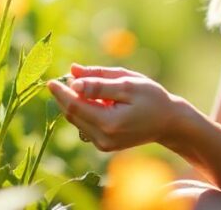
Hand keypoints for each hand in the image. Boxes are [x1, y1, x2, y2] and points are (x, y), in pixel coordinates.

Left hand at [46, 63, 190, 151]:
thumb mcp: (127, 83)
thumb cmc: (152, 98)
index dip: (60, 92)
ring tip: (88, 86)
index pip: (74, 107)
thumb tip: (72, 76)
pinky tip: (98, 101)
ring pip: (77, 120)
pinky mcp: (104, 145)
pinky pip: (86, 125)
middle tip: (66, 77)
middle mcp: (103, 139)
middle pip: (72, 115)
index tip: (51, 79)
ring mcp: (103, 145)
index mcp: (109, 123)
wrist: (169, 122)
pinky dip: (85, 111)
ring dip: (75, 102)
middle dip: (66, 95)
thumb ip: (99, 81)